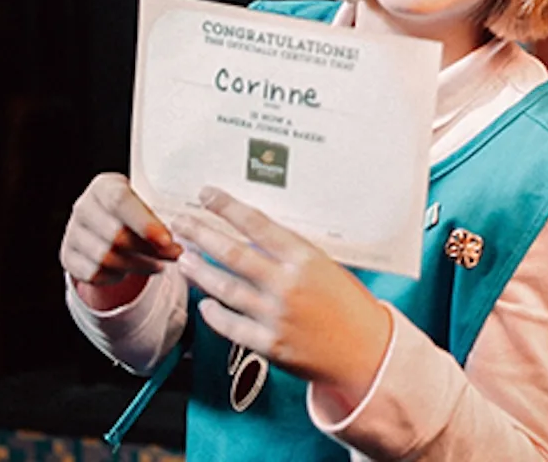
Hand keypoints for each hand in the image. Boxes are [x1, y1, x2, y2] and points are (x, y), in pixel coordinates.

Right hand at [61, 173, 181, 308]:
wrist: (106, 223)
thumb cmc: (136, 210)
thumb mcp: (147, 201)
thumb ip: (163, 211)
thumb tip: (189, 230)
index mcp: (104, 186)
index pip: (120, 201)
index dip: (144, 223)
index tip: (168, 240)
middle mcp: (83, 207)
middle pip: (116, 235)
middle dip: (151, 250)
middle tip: (175, 254)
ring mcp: (72, 232)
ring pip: (107, 258)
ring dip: (139, 265)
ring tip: (160, 263)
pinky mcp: (68, 256)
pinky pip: (95, 274)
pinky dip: (118, 276)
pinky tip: (133, 270)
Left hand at [172, 186, 392, 407]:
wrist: (367, 351)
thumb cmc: (352, 307)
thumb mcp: (328, 269)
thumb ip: (292, 257)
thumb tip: (255, 241)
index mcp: (306, 259)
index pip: (257, 225)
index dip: (227, 208)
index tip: (207, 195)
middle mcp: (287, 285)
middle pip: (232, 254)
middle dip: (201, 235)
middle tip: (180, 224)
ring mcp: (275, 315)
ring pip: (224, 288)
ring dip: (200, 272)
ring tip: (184, 259)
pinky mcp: (268, 344)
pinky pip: (230, 325)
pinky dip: (214, 313)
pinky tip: (205, 303)